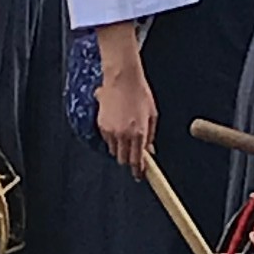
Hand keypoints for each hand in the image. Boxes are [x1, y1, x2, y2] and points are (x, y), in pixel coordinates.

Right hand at [96, 61, 156, 178]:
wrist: (122, 79)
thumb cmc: (140, 93)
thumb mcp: (152, 115)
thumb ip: (150, 135)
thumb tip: (150, 151)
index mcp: (139, 133)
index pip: (137, 160)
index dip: (137, 170)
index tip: (139, 175)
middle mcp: (124, 135)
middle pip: (123, 159)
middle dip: (129, 160)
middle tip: (133, 155)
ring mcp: (111, 131)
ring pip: (114, 151)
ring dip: (121, 148)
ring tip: (126, 135)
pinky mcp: (101, 125)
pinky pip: (107, 139)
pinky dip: (112, 138)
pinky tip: (118, 126)